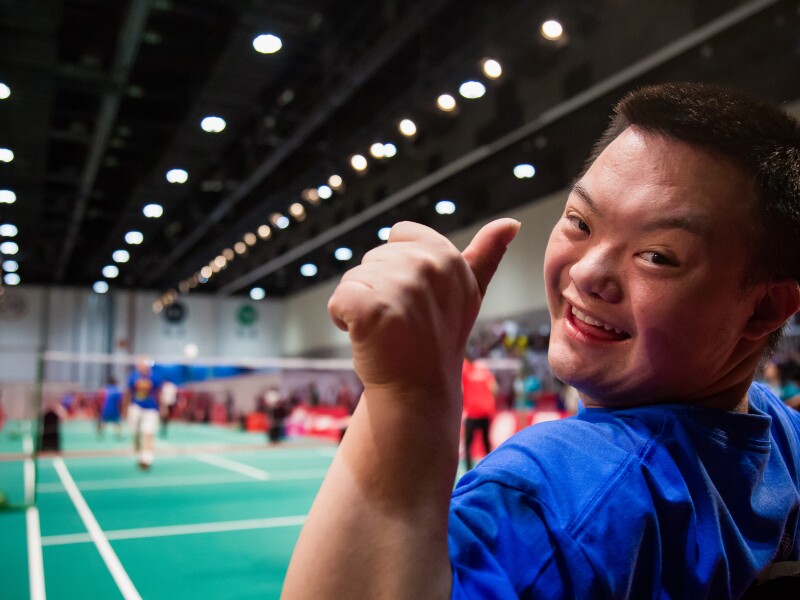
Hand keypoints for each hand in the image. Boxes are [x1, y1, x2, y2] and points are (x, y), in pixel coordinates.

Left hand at [328, 219, 519, 402]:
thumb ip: (486, 254)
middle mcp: (425, 266)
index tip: (416, 298)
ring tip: (388, 331)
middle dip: (379, 287)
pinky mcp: (368, 307)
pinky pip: (338, 300)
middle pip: (374, 257)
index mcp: (448, 257)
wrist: (417, 392)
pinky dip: (342, 320)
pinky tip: (366, 338)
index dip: (399, 266)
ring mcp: (397, 286)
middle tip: (403, 321)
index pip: (399, 235)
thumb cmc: (436, 340)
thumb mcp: (469, 293)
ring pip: (354, 277)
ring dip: (361, 305)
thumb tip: (511, 223)